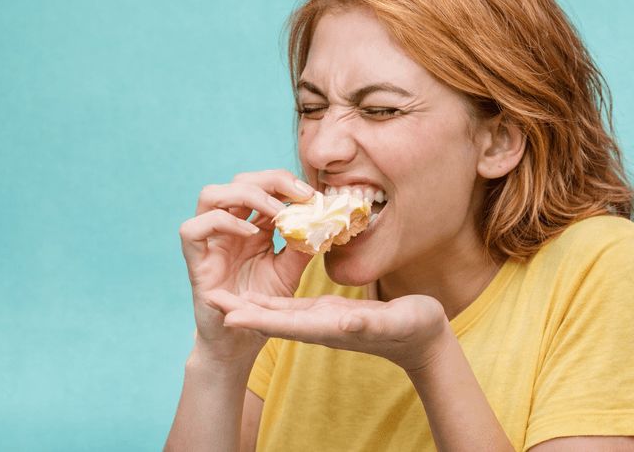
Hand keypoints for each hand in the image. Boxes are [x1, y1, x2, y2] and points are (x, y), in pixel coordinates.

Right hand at [178, 170, 315, 359]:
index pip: (264, 186)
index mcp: (252, 224)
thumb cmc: (262, 307)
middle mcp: (229, 227)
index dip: (286, 182)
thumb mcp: (290, 272)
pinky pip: (192, 229)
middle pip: (239, 181)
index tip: (313, 193)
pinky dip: (222, 222)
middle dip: (271, 180)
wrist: (241, 342)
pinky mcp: (195, 261)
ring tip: (276, 212)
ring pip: (211, 195)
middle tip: (300, 194)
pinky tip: (251, 234)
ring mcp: (210, 241)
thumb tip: (321, 220)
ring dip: (246, 194)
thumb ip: (302, 245)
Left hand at [204, 289, 451, 371]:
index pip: (285, 325)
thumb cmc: (415, 329)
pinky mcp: (330, 312)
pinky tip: (260, 292)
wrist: (424, 339)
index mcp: (330, 327)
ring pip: (279, 312)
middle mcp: (320, 326)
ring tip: (224, 294)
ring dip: (250, 305)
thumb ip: (370, 324)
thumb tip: (346, 323)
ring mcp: (323, 320)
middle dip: (241, 311)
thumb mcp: (395, 322)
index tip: (225, 314)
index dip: (254, 319)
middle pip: (272, 320)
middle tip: (209, 298)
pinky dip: (274, 298)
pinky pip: (295, 305)